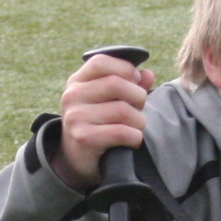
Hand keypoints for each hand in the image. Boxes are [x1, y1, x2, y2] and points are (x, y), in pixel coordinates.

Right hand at [58, 51, 155, 190]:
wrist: (77, 158)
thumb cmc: (99, 122)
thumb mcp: (110, 99)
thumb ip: (130, 84)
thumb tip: (148, 74)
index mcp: (78, 81)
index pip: (101, 62)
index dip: (125, 69)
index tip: (134, 82)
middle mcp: (73, 96)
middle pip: (117, 84)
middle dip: (138, 97)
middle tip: (138, 109)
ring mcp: (76, 117)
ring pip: (123, 110)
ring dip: (139, 121)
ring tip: (135, 127)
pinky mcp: (84, 138)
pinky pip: (121, 132)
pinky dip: (135, 137)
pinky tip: (131, 140)